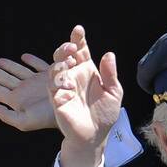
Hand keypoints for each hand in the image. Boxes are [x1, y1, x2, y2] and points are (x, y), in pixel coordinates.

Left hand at [0, 54, 53, 130]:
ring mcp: (36, 83)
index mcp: (18, 101)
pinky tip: (25, 57)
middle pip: (6, 80)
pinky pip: (38, 66)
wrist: (71, 110)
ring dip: (9, 66)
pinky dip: (32, 61)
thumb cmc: (47, 118)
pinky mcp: (49, 75)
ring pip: (19, 72)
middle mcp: (26, 91)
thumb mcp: (24, 121)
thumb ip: (6, 115)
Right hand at [48, 26, 121, 166]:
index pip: (81, 51)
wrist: (96, 136)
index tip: (78, 30)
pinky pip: (53, 86)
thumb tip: (109, 54)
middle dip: (67, 47)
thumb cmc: (104, 114)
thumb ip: (110, 74)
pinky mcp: (57, 99)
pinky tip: (66, 80)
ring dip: (60, 60)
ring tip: (69, 57)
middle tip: (72, 45)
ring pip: (56, 68)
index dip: (78, 39)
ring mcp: (64, 87)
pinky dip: (58, 80)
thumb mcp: (114, 93)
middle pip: (65, 55)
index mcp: (87, 71)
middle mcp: (73, 76)